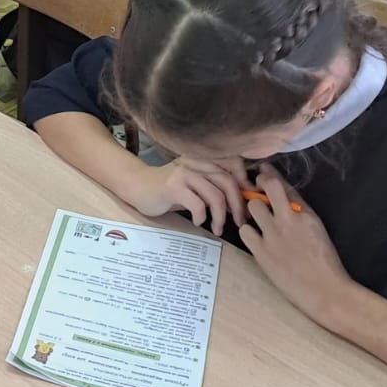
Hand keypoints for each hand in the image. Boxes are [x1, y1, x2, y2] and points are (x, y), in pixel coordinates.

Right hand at [126, 155, 248, 237]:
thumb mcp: (196, 184)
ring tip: (218, 228)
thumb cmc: (170, 189)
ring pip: (215, 195)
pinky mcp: (173, 186)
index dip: (245, 182)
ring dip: (221, 216)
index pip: (234, 164)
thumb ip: (216, 187)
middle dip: (238, 205)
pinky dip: (202, 217)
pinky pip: (198, 204)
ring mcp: (183, 172)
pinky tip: (199, 222)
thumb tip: (243, 201)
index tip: (248, 202)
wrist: (138, 186)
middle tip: (240, 222)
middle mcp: (195, 161)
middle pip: (228, 181)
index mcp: (203, 158)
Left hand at [237, 165, 357, 323]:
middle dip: (259, 186)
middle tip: (254, 191)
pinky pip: (245, 231)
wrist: (326, 292)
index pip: (284, 185)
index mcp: (306, 214)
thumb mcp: (318, 230)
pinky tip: (256, 239)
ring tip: (259, 222)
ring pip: (253, 207)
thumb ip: (301, 212)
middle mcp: (289, 219)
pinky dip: (249, 233)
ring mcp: (274, 235)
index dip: (270, 174)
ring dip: (254, 211)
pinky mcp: (262, 252)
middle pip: (267, 186)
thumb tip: (285, 197)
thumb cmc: (325, 263)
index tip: (262, 170)